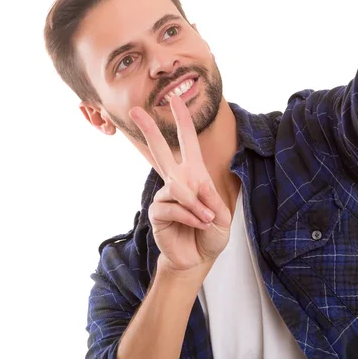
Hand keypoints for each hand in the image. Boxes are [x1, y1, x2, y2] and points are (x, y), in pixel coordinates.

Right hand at [129, 94, 230, 273]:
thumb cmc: (210, 233)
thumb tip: (194, 189)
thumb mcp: (222, 216)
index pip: (187, 142)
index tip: (174, 99)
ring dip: (196, 205)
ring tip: (206, 219)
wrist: (198, 259)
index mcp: (194, 174)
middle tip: (136, 110)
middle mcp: (177, 181)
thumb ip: (211, 199)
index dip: (182, 120)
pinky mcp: (157, 212)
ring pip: (175, 186)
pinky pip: (172, 206)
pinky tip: (196, 224)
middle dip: (149, 129)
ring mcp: (165, 196)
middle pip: (159, 150)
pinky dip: (189, 215)